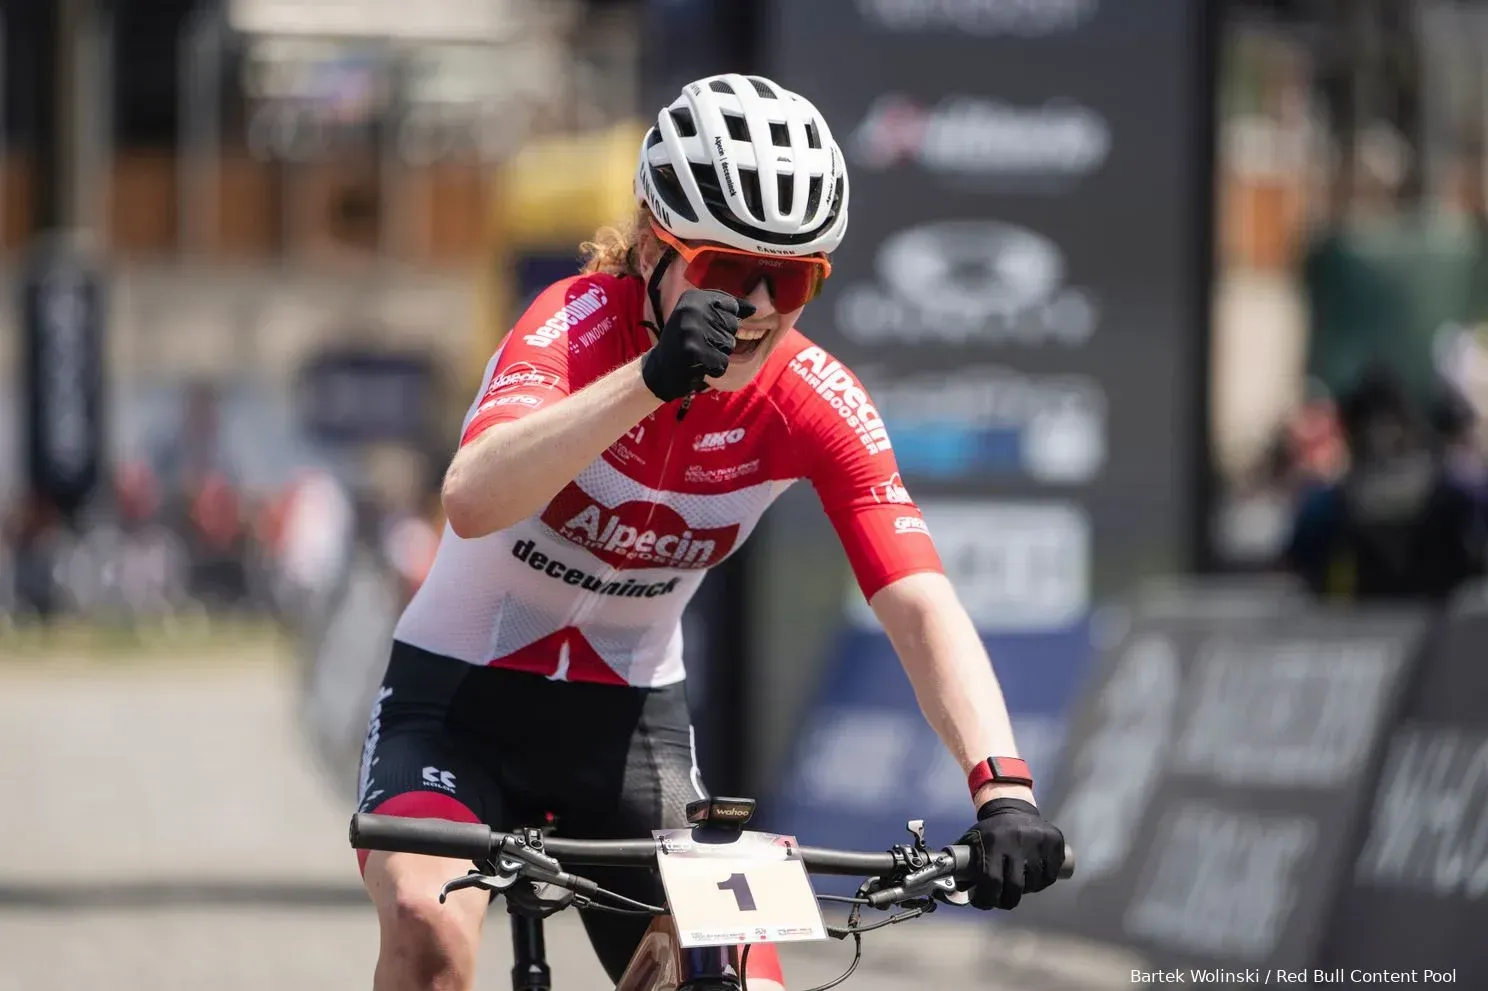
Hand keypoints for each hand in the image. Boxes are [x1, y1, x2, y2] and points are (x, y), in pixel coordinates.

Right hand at [641, 289, 755, 401]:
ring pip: (729, 345)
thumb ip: (727, 310)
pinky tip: (697, 366)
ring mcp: (691, 331)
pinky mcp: (693, 353)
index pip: (732, 307)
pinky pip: (722, 363)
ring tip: (698, 354)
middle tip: (699, 343)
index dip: (724, 322)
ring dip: (718, 355)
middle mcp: (691, 309)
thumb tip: (753, 309)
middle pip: (732, 326)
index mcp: (693, 297)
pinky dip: (714, 369)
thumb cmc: (686, 341)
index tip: (704, 328)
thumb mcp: (702, 318)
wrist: (659, 369)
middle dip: (721, 340)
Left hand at [958, 798, 1065, 909]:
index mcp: (993, 842)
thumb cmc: (990, 830)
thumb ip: (963, 863)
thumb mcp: (973, 840)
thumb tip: (954, 890)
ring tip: (1019, 887)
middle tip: (1004, 901)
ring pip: (1035, 882)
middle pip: (1016, 886)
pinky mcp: (1055, 842)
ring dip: (1026, 891)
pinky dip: (1043, 882)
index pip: (992, 880)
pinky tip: (1034, 880)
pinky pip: (1051, 874)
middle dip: (1008, 900)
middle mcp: (1017, 841)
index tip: (986, 903)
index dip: (988, 898)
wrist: (1012, 807)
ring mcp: (1038, 841)